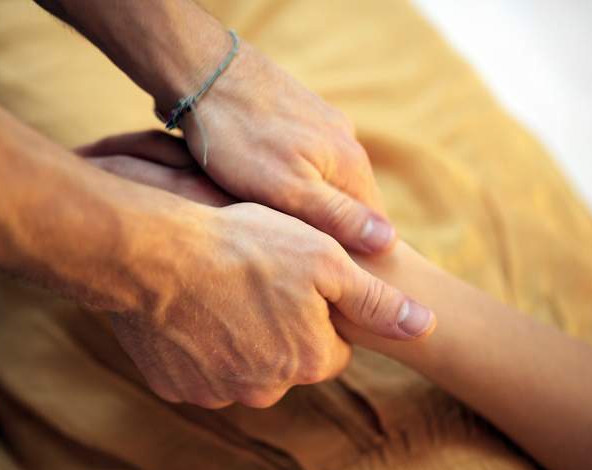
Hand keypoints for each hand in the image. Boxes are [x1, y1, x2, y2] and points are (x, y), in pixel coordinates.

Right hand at [76, 132, 434, 408]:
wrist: (155, 253)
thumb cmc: (244, 246)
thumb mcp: (324, 259)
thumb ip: (376, 300)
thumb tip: (425, 326)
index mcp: (310, 360)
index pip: (330, 348)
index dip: (317, 312)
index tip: (294, 282)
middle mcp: (267, 389)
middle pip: (286, 363)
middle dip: (279, 329)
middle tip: (254, 282)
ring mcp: (217, 392)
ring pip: (243, 369)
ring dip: (238, 340)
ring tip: (221, 292)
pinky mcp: (176, 388)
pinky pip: (199, 371)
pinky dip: (199, 347)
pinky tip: (192, 309)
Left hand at [177, 40, 394, 253]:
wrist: (204, 73)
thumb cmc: (240, 139)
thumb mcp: (287, 189)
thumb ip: (337, 215)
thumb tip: (387, 241)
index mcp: (350, 163)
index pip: (374, 224)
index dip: (358, 254)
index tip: (331, 274)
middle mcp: (345, 140)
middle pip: (352, 202)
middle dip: (334, 231)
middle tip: (300, 256)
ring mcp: (322, 123)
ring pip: (327, 180)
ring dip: (311, 205)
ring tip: (280, 226)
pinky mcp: (297, 113)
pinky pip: (306, 159)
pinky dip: (294, 179)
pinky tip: (267, 188)